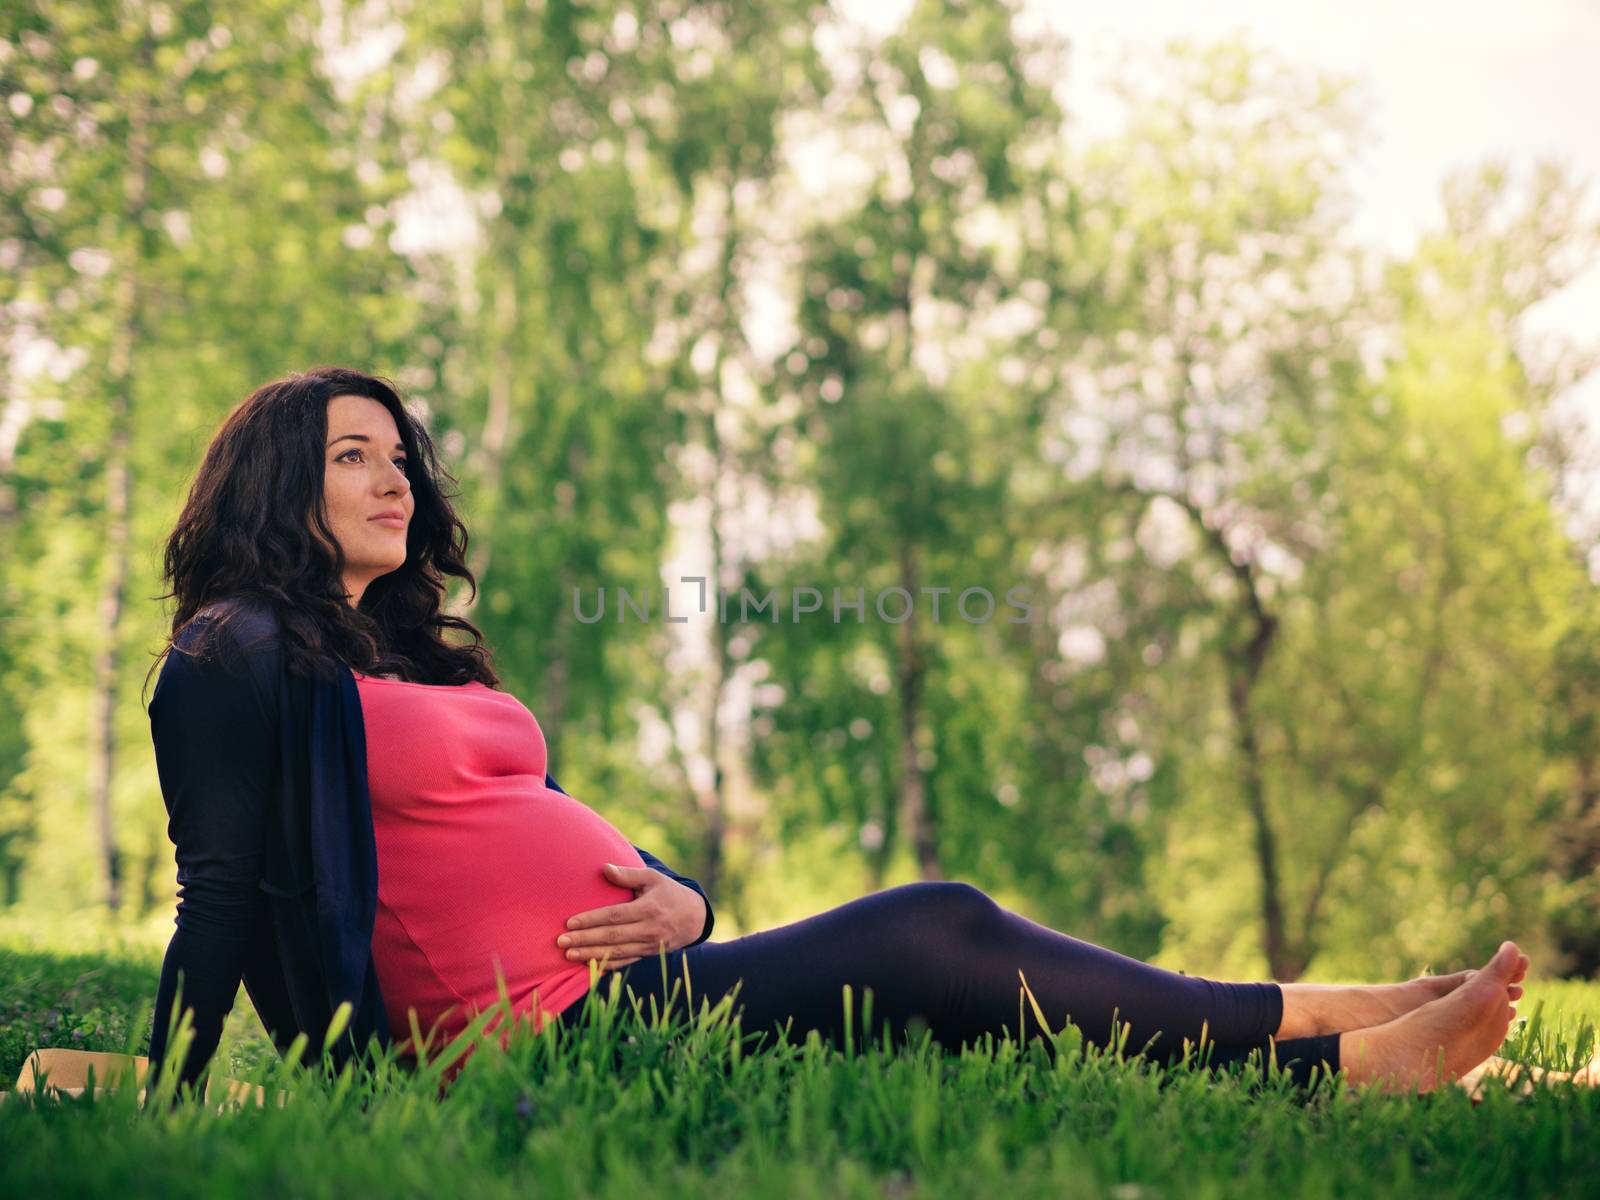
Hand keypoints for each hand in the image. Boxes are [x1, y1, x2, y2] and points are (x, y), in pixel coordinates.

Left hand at [556, 863, 706, 971]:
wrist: (695, 918)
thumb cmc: (669, 893)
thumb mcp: (653, 878)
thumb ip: (628, 875)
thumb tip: (604, 868)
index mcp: (649, 909)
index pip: (614, 916)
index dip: (591, 920)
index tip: (570, 922)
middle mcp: (650, 929)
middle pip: (612, 936)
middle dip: (585, 939)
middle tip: (561, 941)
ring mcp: (650, 946)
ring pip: (616, 952)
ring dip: (591, 954)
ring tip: (569, 955)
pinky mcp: (649, 955)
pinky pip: (625, 962)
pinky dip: (607, 964)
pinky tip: (589, 965)